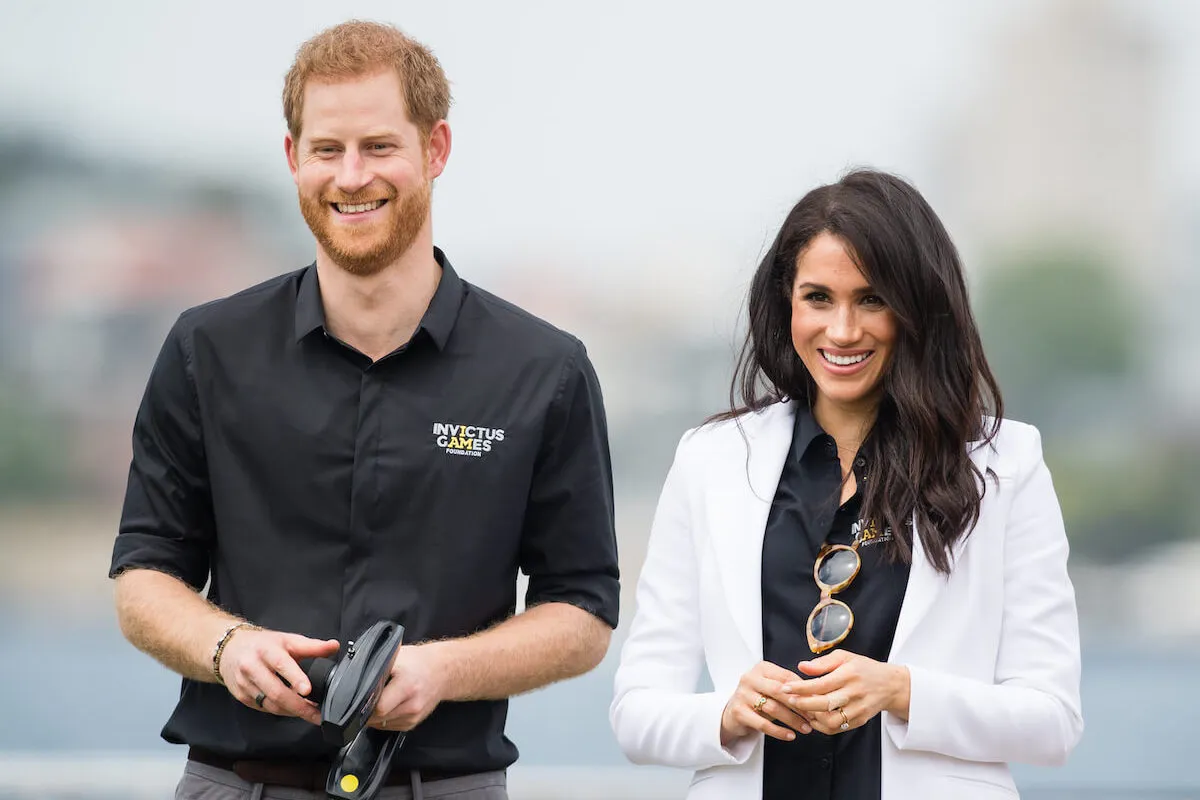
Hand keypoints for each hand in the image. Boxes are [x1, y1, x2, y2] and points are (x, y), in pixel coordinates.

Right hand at [218, 628, 339, 724]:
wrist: (229, 650)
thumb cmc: (263, 645)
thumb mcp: (287, 640)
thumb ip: (311, 646)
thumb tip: (334, 646)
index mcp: (266, 650)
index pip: (281, 664)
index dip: (295, 678)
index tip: (307, 690)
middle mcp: (252, 667)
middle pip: (276, 691)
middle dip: (299, 706)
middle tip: (317, 713)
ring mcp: (245, 684)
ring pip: (271, 704)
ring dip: (292, 711)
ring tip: (311, 713)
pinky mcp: (242, 697)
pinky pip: (265, 708)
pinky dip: (282, 711)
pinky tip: (294, 711)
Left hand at [368, 642, 449, 731]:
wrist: (442, 671)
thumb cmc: (419, 662)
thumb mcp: (397, 656)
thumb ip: (377, 667)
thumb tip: (356, 680)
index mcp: (407, 686)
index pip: (379, 707)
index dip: (366, 704)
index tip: (361, 697)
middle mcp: (412, 704)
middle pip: (378, 718)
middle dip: (368, 710)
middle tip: (367, 697)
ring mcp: (413, 716)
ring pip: (382, 724)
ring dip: (376, 715)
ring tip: (380, 698)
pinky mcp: (413, 723)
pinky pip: (390, 726)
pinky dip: (384, 718)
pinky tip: (389, 704)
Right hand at [720, 661, 813, 746]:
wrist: (733, 713)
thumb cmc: (759, 699)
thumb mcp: (772, 689)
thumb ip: (790, 689)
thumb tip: (817, 697)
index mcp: (761, 668)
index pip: (787, 677)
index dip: (804, 690)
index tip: (817, 702)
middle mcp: (750, 678)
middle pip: (780, 691)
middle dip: (799, 705)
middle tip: (814, 716)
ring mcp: (742, 694)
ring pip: (773, 708)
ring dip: (793, 720)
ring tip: (806, 728)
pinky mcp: (738, 712)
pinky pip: (763, 724)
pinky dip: (779, 731)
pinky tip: (790, 736)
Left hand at [780, 650, 909, 734]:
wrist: (889, 685)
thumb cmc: (863, 669)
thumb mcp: (844, 657)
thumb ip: (822, 662)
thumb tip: (801, 666)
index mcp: (849, 674)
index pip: (821, 684)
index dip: (801, 688)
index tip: (786, 687)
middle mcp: (855, 693)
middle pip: (824, 704)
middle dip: (802, 704)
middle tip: (789, 700)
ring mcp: (858, 709)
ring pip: (831, 721)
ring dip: (812, 717)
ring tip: (802, 709)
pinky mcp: (860, 720)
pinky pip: (837, 728)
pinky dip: (822, 726)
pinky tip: (814, 717)